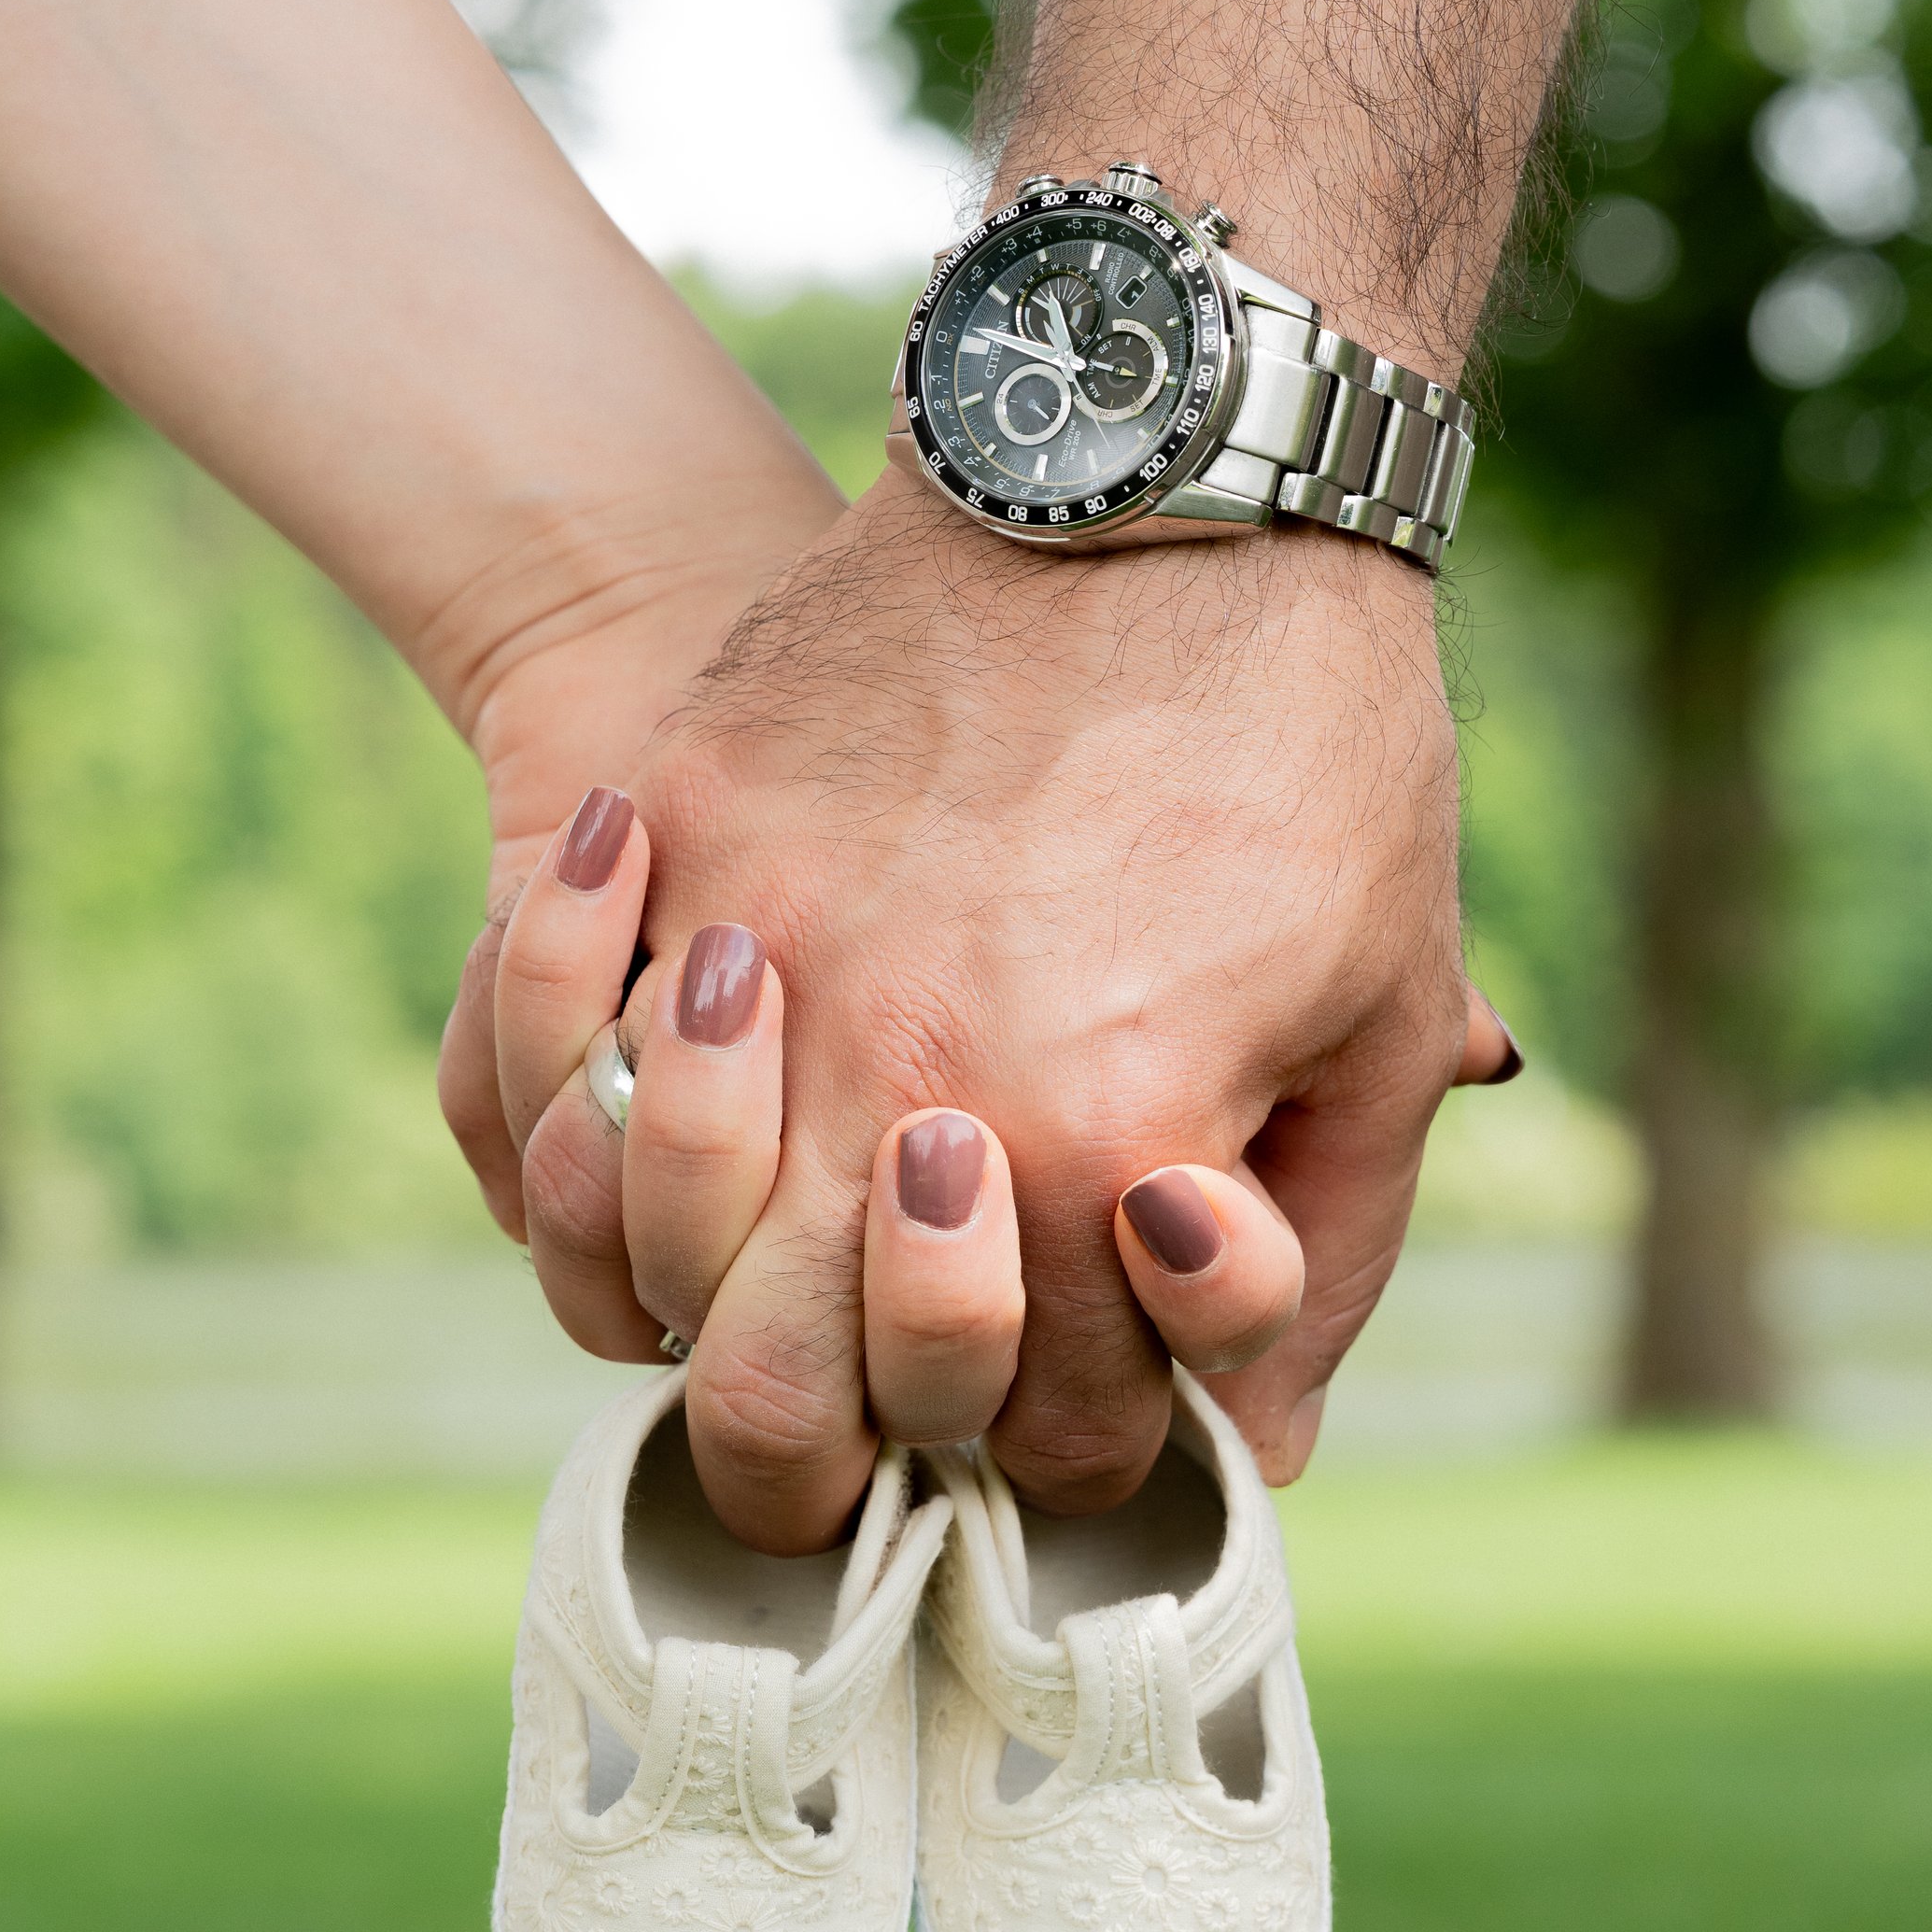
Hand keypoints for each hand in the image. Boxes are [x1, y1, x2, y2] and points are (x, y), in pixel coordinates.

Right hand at [460, 771, 1315, 1491]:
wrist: (1174, 464)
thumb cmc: (1308, 744)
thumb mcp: (1383, 1013)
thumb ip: (1319, 1260)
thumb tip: (1258, 1453)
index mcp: (1099, 1153)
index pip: (1047, 1429)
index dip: (1085, 1442)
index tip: (1099, 1385)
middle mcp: (903, 1087)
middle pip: (785, 1408)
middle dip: (832, 1467)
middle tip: (867, 1421)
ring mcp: (764, 960)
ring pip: (638, 1258)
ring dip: (699, 1295)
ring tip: (769, 1259)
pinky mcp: (679, 833)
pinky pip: (548, 1045)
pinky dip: (580, 1103)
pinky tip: (660, 1078)